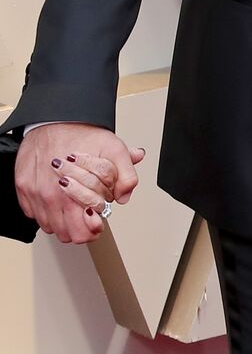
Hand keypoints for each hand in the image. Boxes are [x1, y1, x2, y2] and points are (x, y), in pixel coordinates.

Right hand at [15, 125, 145, 244]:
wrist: (54, 119)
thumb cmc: (81, 133)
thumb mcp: (114, 149)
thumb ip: (126, 175)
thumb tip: (124, 196)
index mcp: (73, 192)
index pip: (83, 232)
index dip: (94, 228)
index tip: (97, 218)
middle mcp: (51, 196)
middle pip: (67, 234)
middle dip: (80, 226)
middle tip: (86, 214)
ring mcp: (35, 194)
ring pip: (50, 227)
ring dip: (62, 220)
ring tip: (71, 205)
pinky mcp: (23, 188)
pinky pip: (34, 214)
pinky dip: (45, 210)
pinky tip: (56, 197)